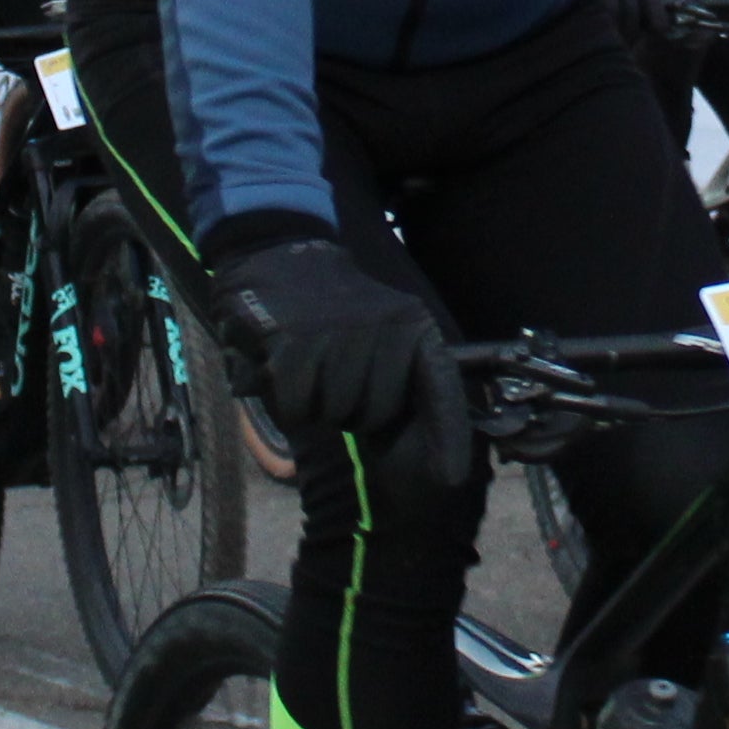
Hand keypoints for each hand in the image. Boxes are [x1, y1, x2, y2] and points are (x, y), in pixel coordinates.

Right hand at [210, 232, 471, 492]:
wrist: (280, 250)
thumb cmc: (333, 312)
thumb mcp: (380, 334)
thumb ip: (401, 382)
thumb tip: (429, 455)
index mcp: (414, 327)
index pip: (440, 388)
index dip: (447, 436)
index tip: (450, 477)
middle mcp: (385, 329)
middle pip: (373, 416)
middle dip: (349, 409)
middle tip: (330, 371)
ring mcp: (338, 335)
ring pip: (331, 414)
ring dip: (312, 402)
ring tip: (305, 361)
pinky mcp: (292, 344)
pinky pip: (294, 409)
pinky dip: (281, 399)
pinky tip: (278, 365)